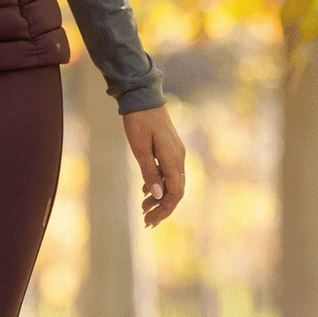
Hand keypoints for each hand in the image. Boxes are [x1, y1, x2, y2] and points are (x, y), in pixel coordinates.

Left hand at [122, 105, 185, 226]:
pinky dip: (158, 183)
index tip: (151, 221)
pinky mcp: (170, 148)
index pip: (175, 193)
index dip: (164, 209)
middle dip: (161, 208)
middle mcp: (179, 158)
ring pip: (171, 182)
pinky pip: (168, 172)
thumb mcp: (139, 147)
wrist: (142, 95)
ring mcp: (176, 152)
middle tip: (145, 221)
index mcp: (173, 159)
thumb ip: (149, 171)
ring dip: (158, 196)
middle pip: (175, 191)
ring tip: (143, 207)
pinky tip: (145, 190)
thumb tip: (157, 195)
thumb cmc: (138, 120)